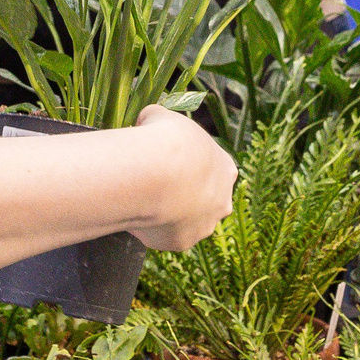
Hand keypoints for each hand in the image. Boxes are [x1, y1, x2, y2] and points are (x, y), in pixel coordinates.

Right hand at [128, 106, 235, 251]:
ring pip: (185, 221)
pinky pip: (164, 235)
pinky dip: (150, 227)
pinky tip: (134, 213)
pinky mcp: (181, 243)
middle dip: (183, 196)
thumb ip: (158, 120)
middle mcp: (222, 202)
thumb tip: (145, 120)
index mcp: (225, 168)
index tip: (168, 161)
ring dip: (167, 214)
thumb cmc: (164, 140)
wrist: (155, 173)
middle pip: (204, 201)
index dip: (189, 165)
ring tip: (140, 199)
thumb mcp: (161, 117)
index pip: (212, 169)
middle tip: (155, 184)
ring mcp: (204, 226)